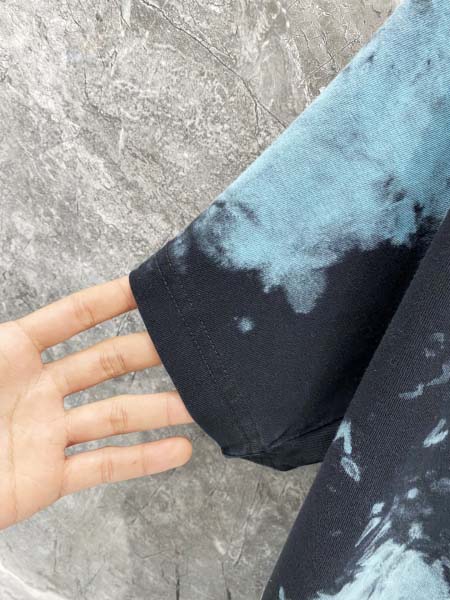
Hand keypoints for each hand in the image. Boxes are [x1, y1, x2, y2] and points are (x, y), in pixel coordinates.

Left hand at [0, 276, 192, 529]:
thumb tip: (12, 315)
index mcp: (13, 352)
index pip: (72, 317)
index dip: (110, 299)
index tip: (149, 287)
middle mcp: (39, 388)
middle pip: (105, 363)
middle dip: (148, 351)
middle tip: (189, 346)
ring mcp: (47, 433)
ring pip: (113, 415)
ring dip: (158, 408)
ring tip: (198, 402)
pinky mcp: (48, 478)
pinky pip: (103, 466)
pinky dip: (144, 459)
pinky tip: (179, 450)